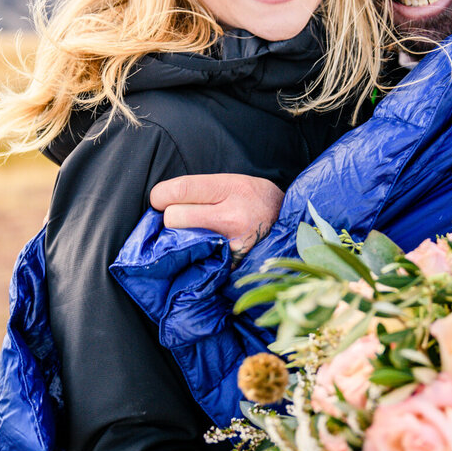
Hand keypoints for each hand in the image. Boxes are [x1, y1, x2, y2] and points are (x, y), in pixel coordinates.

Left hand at [149, 173, 283, 253]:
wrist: (291, 227)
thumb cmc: (255, 200)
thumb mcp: (234, 182)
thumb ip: (201, 190)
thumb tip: (161, 202)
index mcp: (231, 189)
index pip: (178, 190)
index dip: (160, 196)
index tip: (161, 200)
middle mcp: (231, 216)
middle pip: (173, 218)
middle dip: (172, 219)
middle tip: (183, 219)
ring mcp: (231, 245)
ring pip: (180, 242)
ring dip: (180, 240)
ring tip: (194, 234)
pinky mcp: (231, 268)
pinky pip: (196, 262)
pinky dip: (194, 258)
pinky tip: (204, 252)